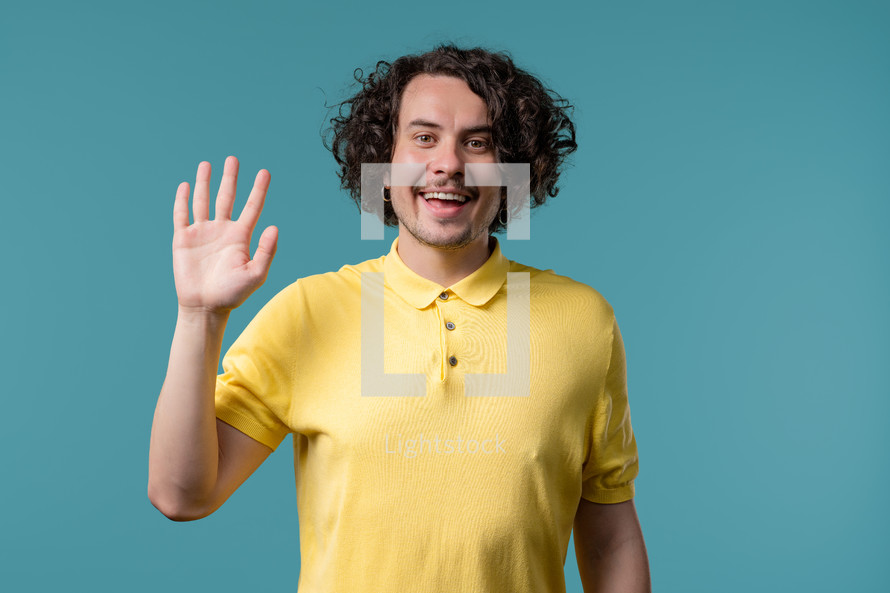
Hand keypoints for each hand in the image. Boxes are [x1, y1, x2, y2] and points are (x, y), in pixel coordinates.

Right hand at [172, 156, 277, 314]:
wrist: (204, 308)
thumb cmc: (232, 295)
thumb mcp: (255, 275)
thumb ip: (266, 252)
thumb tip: (274, 227)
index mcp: (240, 237)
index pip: (252, 207)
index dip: (259, 190)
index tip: (265, 172)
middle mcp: (222, 231)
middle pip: (227, 198)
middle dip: (230, 178)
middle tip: (233, 159)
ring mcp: (202, 233)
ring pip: (204, 201)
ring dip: (205, 183)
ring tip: (207, 164)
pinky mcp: (183, 239)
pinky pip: (182, 215)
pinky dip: (183, 200)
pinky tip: (185, 185)